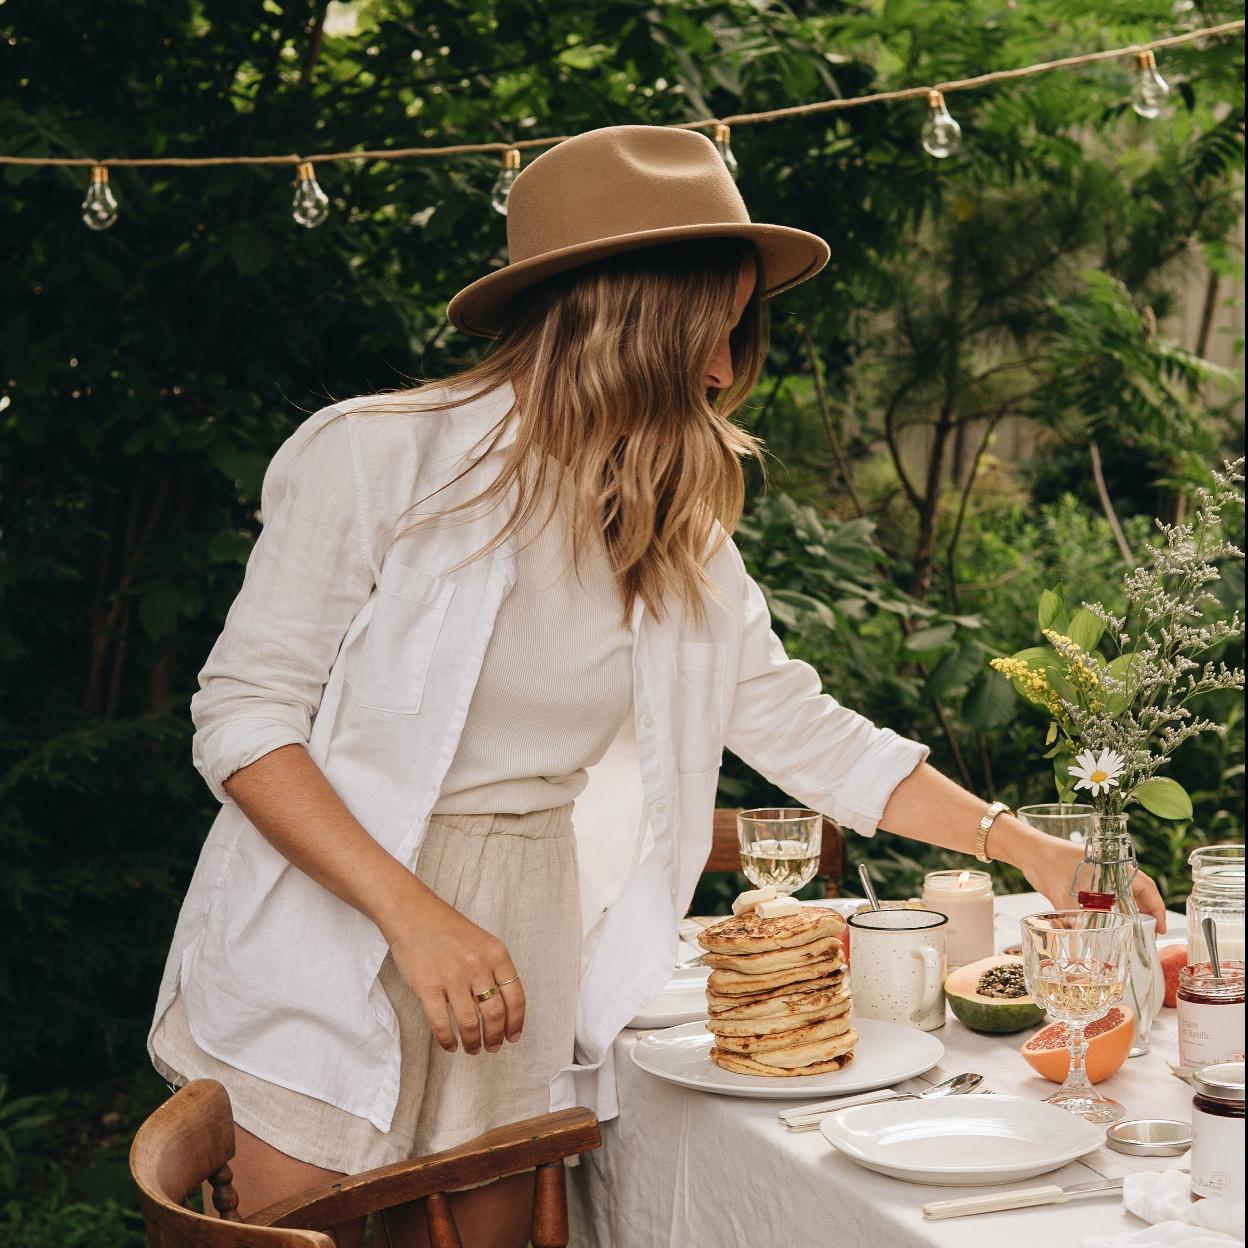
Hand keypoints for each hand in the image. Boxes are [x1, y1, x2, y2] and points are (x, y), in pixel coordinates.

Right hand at [385, 890, 525, 1055]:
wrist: (413, 915)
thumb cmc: (448, 930)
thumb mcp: (482, 942)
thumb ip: (494, 969)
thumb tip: (504, 1007)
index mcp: (496, 954)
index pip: (515, 997)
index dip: (516, 1022)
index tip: (513, 1036)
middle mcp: (478, 966)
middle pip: (495, 1014)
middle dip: (495, 1037)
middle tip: (492, 1047)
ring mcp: (453, 977)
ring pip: (470, 1023)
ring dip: (473, 1042)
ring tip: (472, 1048)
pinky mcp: (428, 987)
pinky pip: (441, 1024)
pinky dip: (448, 1040)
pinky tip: (450, 1045)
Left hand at [1016, 835, 1167, 934]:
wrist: (1028, 850)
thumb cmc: (1048, 864)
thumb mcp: (1062, 895)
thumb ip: (1072, 923)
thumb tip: (1077, 951)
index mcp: (1112, 868)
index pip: (1146, 887)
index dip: (1157, 908)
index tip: (1161, 928)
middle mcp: (1109, 872)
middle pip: (1136, 894)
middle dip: (1145, 915)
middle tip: (1148, 937)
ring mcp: (1098, 876)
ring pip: (1121, 897)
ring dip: (1128, 914)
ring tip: (1132, 935)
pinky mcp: (1085, 882)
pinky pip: (1105, 898)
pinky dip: (1111, 911)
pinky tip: (1109, 926)